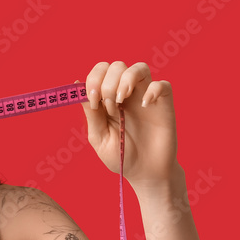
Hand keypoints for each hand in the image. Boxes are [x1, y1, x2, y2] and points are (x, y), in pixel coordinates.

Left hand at [77, 61, 177, 189]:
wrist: (144, 173)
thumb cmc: (121, 156)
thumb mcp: (99, 137)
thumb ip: (90, 113)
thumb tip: (76, 84)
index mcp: (107, 99)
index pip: (100, 72)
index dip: (93, 80)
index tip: (93, 101)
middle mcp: (127, 94)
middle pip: (117, 66)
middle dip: (107, 82)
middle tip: (108, 106)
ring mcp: (145, 97)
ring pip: (139, 68)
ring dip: (126, 79)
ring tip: (120, 100)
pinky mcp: (164, 105)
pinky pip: (163, 85)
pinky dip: (153, 89)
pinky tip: (145, 106)